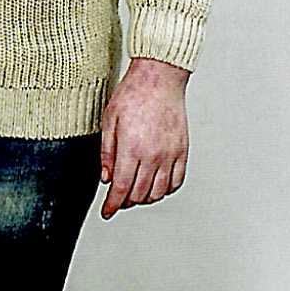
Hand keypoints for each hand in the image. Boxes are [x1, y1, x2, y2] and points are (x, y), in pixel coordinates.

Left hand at [99, 56, 189, 215]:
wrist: (160, 78)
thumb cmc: (133, 93)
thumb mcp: (109, 121)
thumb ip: (107, 152)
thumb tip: (106, 178)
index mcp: (132, 148)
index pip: (121, 188)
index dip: (113, 205)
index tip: (107, 212)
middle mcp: (153, 155)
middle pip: (139, 194)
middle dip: (126, 201)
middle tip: (118, 198)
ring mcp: (171, 154)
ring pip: (159, 192)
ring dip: (145, 197)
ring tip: (135, 192)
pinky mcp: (183, 150)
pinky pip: (177, 181)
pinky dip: (166, 189)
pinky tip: (157, 185)